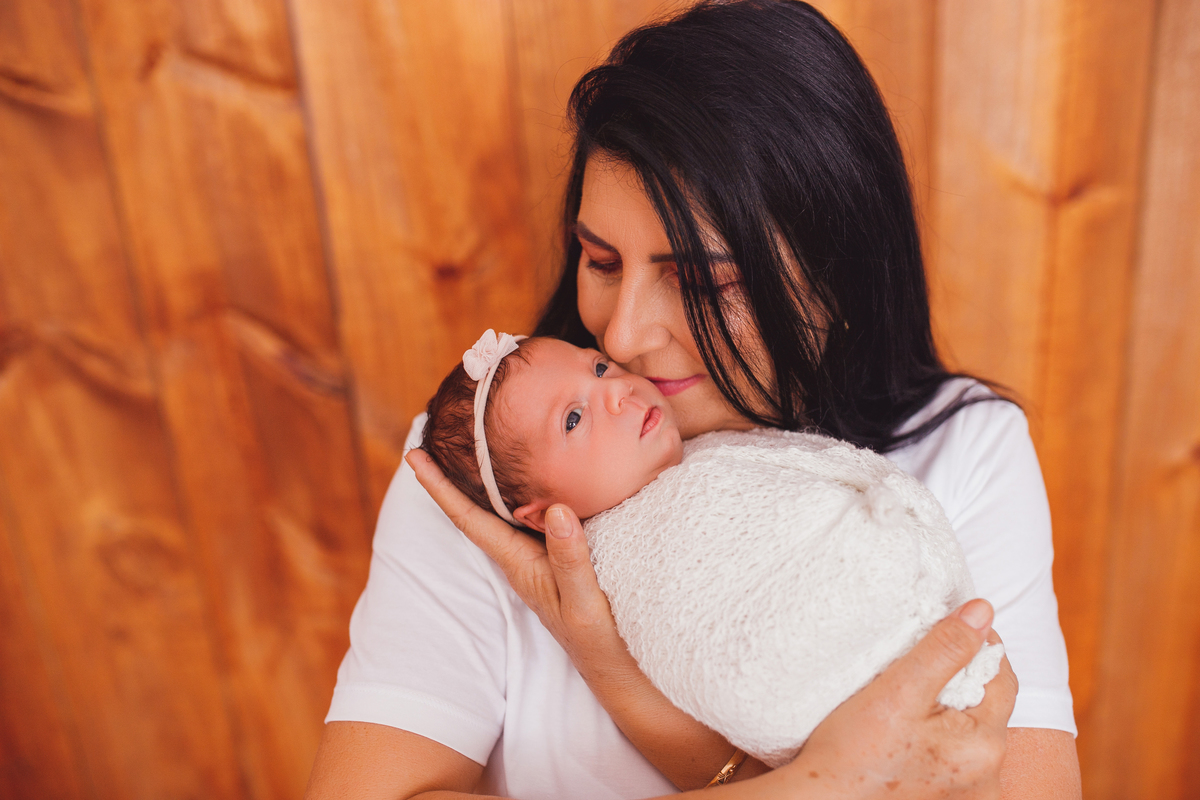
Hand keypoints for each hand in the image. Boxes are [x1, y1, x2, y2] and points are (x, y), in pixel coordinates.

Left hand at [405, 448, 635, 681]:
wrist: (612, 668)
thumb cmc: (595, 639)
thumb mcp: (584, 601)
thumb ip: (570, 558)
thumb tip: (557, 509)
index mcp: (517, 562)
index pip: (468, 519)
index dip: (440, 487)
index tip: (413, 457)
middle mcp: (520, 555)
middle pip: (477, 508)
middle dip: (453, 474)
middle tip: (433, 437)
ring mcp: (537, 556)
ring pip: (503, 509)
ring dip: (484, 480)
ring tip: (471, 445)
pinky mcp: (557, 555)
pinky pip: (531, 514)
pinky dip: (521, 491)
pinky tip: (528, 475)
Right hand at [777, 599, 1017, 798]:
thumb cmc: (852, 751)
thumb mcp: (898, 690)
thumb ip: (945, 649)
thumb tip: (983, 611)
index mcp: (986, 747)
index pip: (1002, 678)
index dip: (977, 645)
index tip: (945, 627)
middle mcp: (989, 778)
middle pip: (987, 706)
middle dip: (960, 678)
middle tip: (917, 664)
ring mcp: (971, 795)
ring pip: (970, 729)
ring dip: (948, 707)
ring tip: (909, 698)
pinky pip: (956, 754)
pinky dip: (939, 735)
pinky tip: (907, 733)